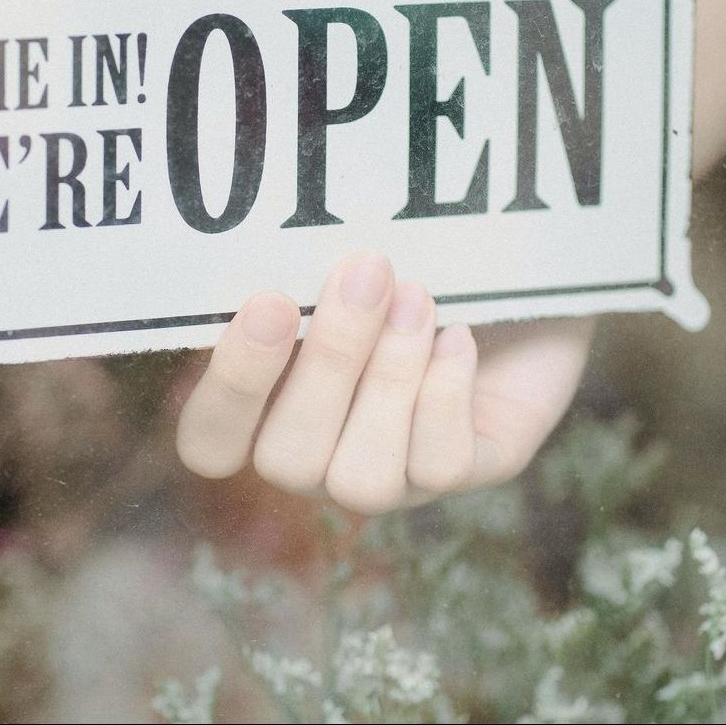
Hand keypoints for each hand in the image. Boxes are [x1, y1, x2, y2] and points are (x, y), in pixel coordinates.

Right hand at [175, 252, 590, 514]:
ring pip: (362, 481)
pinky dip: (447, 393)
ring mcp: (393, 475)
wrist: (516, 256)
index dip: (229, 390)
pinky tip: (459, 335)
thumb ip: (295, 266)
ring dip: (389, 382)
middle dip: (328, 364)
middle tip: (365, 272)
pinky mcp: (468, 468)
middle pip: (286, 462)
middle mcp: (319, 456)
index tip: (269, 302)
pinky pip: (439, 466)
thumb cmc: (407, 247)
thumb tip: (265, 244)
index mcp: (265, 407)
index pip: (210, 443)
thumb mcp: (340, 250)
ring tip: (418, 298)